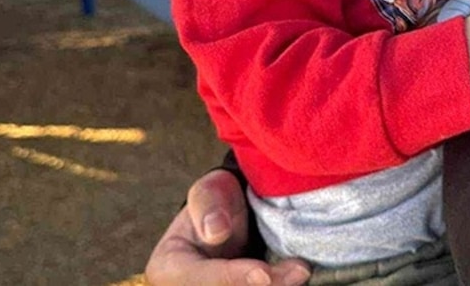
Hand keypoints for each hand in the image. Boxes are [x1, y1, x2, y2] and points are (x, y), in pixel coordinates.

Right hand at [144, 168, 310, 285]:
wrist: (230, 225)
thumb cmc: (217, 205)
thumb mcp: (209, 193)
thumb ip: (209, 205)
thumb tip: (216, 231)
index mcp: (167, 269)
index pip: (200, 278)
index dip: (232, 278)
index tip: (262, 273)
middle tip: (300, 270)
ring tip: (301, 270)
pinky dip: (278, 284)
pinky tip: (296, 276)